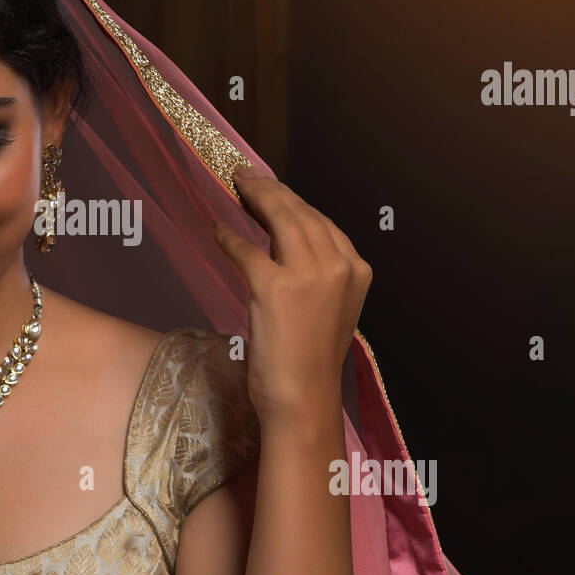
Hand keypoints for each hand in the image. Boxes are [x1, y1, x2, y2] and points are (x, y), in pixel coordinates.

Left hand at [210, 164, 371, 421]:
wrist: (304, 399)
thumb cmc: (311, 361)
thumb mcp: (329, 310)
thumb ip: (318, 276)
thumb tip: (286, 247)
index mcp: (357, 271)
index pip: (323, 223)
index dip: (294, 201)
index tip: (274, 189)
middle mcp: (339, 266)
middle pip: (301, 213)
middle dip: (273, 191)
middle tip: (247, 175)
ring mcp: (309, 275)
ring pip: (280, 220)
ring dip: (255, 199)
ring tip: (236, 186)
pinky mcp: (275, 287)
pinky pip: (247, 250)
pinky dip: (229, 237)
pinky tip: (218, 229)